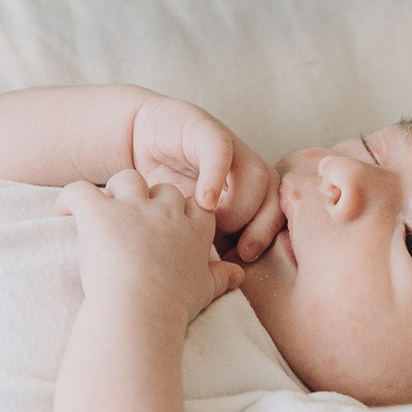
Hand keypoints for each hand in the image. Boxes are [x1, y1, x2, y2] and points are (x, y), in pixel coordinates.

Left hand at [58, 170, 240, 326]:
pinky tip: (65, 213)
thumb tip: (239, 273)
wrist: (140, 312)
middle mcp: (165, 212)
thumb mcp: (204, 292)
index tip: (170, 227)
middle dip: (150, 199)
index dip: (181, 211)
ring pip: (126, 178)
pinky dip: (69, 199)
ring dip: (115, 192)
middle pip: (162, 188)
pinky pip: (79, 190)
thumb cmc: (172, 307)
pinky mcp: (98, 213)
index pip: (193, 204)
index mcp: (193, 230)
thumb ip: (221, 277)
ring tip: (103, 214)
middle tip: (135, 223)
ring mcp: (132, 208)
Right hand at [126, 94, 281, 253]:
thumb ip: (210, 240)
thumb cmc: (162, 189)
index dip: (266, 238)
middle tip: (240, 250)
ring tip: (212, 223)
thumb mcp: (189, 219)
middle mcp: (243, 169)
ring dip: (239, 207)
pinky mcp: (203, 129)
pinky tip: (203, 199)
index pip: (276, 215)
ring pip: (257, 176)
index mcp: (246, 193)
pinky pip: (220, 151)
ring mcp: (228, 148)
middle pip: (274, 196)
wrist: (135, 138)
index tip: (245, 260)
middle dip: (261, 228)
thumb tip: (226, 282)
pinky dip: (215, 176)